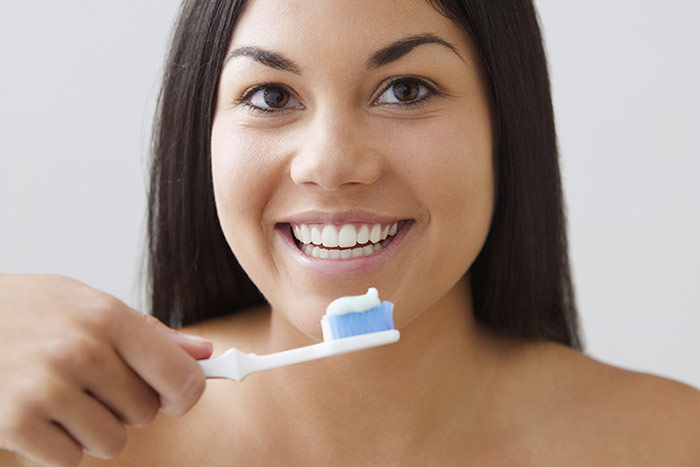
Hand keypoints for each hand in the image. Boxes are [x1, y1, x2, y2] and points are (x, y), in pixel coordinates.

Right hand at [0, 274, 212, 465]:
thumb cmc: (29, 311)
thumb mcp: (89, 304)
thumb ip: (149, 333)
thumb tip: (203, 353)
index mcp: (109, 317)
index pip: (180, 375)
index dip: (185, 394)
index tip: (175, 397)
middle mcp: (83, 351)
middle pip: (146, 412)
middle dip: (127, 406)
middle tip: (93, 384)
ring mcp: (47, 388)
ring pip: (112, 440)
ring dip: (94, 429)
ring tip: (65, 398)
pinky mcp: (16, 422)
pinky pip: (70, 459)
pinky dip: (59, 446)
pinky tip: (39, 414)